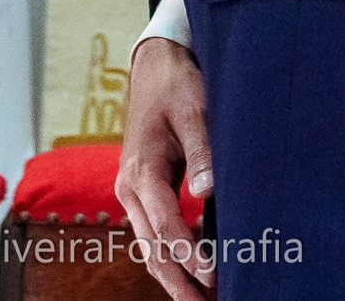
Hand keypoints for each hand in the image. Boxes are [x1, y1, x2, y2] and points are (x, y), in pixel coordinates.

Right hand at [117, 37, 213, 299]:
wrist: (155, 65)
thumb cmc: (176, 85)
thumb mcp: (193, 110)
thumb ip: (202, 151)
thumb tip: (207, 193)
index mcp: (141, 169)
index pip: (165, 224)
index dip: (190, 253)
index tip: (214, 275)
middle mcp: (130, 186)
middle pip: (151, 246)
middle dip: (177, 280)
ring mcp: (132, 190)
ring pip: (149, 244)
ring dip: (173, 273)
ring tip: (200, 298)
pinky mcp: (142, 189)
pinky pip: (153, 231)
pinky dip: (170, 254)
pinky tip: (192, 268)